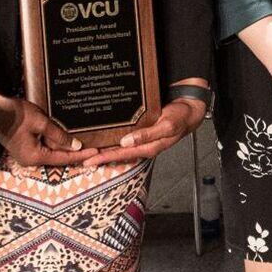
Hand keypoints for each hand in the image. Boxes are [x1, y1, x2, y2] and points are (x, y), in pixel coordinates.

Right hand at [0, 94, 94, 167]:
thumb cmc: (15, 114)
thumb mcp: (41, 122)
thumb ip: (59, 136)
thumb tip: (75, 146)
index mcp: (34, 157)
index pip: (63, 158)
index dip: (80, 154)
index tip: (96, 150)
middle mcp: (29, 160)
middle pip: (57, 157)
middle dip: (73, 151)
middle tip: (91, 145)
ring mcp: (25, 154)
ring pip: (50, 151)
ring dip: (63, 145)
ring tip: (80, 138)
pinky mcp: (22, 146)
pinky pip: (42, 146)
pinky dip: (53, 141)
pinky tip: (62, 134)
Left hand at [87, 95, 207, 164]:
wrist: (189, 110)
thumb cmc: (180, 118)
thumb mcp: (166, 126)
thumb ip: (148, 135)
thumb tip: (126, 142)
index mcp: (149, 147)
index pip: (122, 155)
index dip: (105, 158)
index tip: (90, 161)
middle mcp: (143, 146)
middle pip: (118, 154)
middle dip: (100, 158)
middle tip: (82, 159)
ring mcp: (142, 140)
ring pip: (119, 148)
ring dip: (105, 150)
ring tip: (88, 152)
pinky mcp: (141, 132)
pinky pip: (124, 139)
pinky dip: (113, 140)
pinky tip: (104, 139)